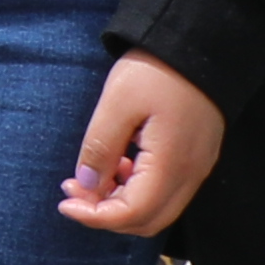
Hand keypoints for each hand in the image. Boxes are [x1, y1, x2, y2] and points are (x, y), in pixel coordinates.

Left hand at [59, 48, 229, 234]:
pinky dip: (137, 189)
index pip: (134, 214)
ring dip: (121, 202)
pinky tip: (119, 163)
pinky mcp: (197, 157)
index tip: (64, 201)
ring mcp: (198, 167)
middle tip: (73, 189)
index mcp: (173, 164)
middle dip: (106, 213)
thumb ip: (100, 148)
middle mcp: (191, 174)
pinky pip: (167, 190)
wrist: (199, 44)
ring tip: (92, 174)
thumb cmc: (157, 70)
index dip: (95, 216)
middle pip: (148, 220)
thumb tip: (85, 185)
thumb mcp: (117, 104)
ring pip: (158, 209)